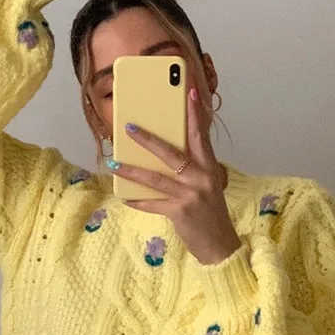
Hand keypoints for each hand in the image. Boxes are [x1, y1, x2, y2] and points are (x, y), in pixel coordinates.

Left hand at [111, 88, 241, 265]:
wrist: (220, 244)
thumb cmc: (210, 212)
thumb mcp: (207, 185)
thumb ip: (192, 169)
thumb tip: (162, 154)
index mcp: (209, 167)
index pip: (200, 134)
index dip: (194, 112)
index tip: (187, 90)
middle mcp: (201, 178)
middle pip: (172, 153)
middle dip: (149, 139)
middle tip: (129, 127)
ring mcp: (190, 195)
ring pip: (155, 178)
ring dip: (132, 170)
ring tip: (115, 162)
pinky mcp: (180, 212)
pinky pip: (152, 204)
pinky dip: (137, 200)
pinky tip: (124, 196)